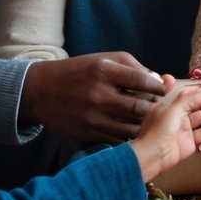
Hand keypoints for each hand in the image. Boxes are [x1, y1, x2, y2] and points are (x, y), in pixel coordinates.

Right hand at [20, 52, 166, 142]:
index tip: (162, 89)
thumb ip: (133, 67)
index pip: (142, 80)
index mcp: (103, 70)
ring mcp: (92, 116)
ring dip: (144, 125)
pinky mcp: (87, 132)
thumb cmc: (78, 72)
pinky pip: (118, 139)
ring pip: (132, 126)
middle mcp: (98, 93)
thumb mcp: (102, 60)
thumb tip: (159, 81)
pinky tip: (130, 128)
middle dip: (153, 108)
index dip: (158, 86)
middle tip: (156, 106)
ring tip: (145, 118)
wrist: (38, 91)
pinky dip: (129, 135)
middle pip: (140, 106)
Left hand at [129, 76, 200, 182]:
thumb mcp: (174, 108)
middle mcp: (176, 117)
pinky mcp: (189, 142)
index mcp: (169, 107)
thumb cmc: (160, 129)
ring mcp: (183, 130)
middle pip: (196, 107)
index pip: (187, 96)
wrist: (155, 155)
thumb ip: (192, 98)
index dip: (200, 92)